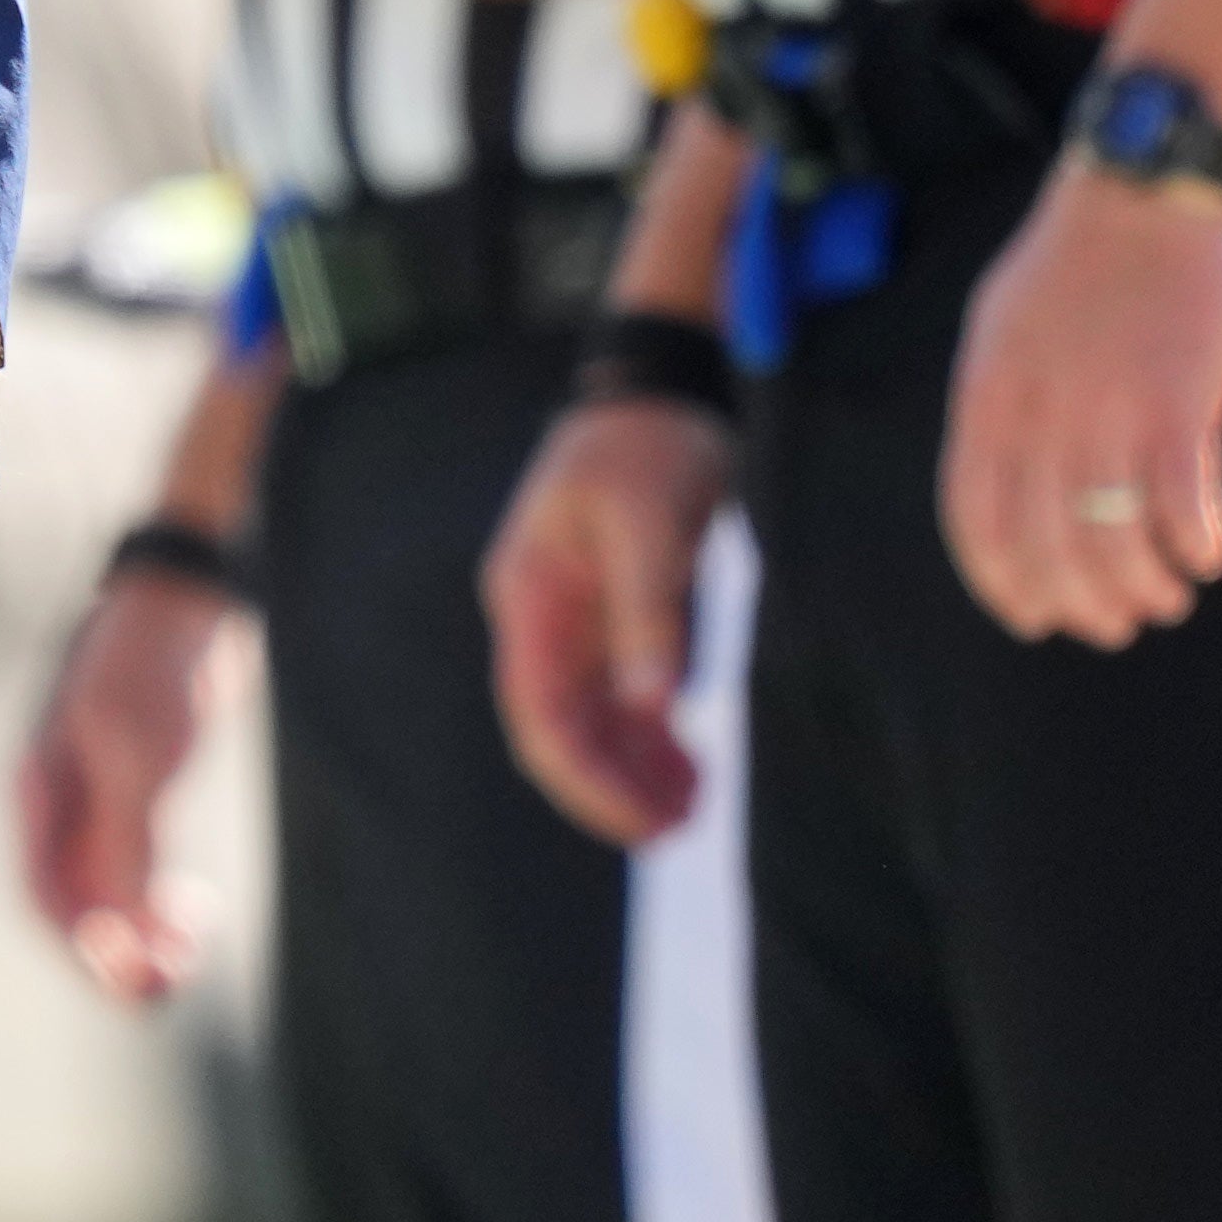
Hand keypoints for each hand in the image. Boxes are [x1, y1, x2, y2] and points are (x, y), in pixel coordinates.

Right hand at [19, 569, 238, 999]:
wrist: (186, 599)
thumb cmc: (154, 666)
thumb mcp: (139, 751)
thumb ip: (127, 840)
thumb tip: (125, 929)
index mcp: (41, 792)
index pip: (44, 896)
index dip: (85, 947)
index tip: (138, 978)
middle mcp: (59, 804)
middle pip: (71, 904)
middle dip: (114, 954)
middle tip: (170, 984)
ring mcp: (96, 795)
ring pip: (106, 892)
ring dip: (140, 936)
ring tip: (188, 956)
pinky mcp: (136, 787)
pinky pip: (136, 868)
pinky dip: (159, 903)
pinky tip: (196, 911)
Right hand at [484, 396, 731, 842]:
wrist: (660, 390)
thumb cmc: (650, 449)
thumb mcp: (653, 527)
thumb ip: (650, 616)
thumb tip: (655, 706)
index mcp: (530, 596)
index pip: (541, 715)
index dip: (587, 780)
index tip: (645, 822)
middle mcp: (537, 615)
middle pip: (557, 728)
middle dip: (609, 787)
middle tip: (677, 831)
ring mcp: (569, 617)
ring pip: (586, 719)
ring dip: (630, 768)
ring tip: (691, 809)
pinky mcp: (606, 612)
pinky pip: (614, 693)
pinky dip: (645, 734)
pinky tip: (687, 761)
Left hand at [942, 167, 1221, 643]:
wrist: (1143, 192)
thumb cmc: (1080, 263)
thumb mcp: (1007, 331)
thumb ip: (1010, 407)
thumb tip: (1024, 484)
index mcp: (986, 394)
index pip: (973, 517)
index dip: (1001, 581)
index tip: (1032, 617)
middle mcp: (1037, 412)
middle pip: (1044, 546)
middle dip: (1079, 604)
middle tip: (1114, 623)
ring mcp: (1105, 408)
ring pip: (1112, 542)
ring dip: (1142, 588)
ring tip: (1166, 596)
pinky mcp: (1177, 402)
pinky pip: (1184, 507)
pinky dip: (1197, 545)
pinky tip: (1208, 552)